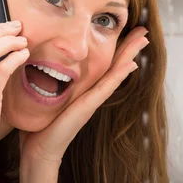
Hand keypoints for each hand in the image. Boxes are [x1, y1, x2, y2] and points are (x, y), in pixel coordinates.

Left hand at [18, 27, 148, 168]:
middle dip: (129, 48)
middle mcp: (91, 94)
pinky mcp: (88, 107)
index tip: (127, 32)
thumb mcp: (44, 96)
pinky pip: (106, 87)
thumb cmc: (39, 125)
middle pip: (114, 66)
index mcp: (82, 90)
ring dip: (129, 55)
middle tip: (144, 31)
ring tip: (143, 40)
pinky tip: (131, 64)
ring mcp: (92, 101)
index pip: (102, 64)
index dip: (115, 49)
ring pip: (115, 73)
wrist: (38, 151)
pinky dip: (119, 75)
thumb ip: (46, 82)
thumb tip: (37, 64)